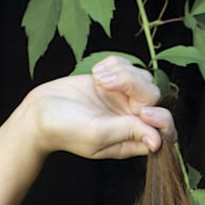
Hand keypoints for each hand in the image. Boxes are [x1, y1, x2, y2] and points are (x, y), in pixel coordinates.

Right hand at [23, 56, 175, 159]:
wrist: (39, 111)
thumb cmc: (65, 129)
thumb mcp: (97, 134)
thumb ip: (128, 132)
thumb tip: (158, 141)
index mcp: (132, 140)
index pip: (165, 132)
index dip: (161, 119)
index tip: (141, 112)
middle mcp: (132, 119)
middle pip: (154, 97)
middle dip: (134, 85)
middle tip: (106, 84)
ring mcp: (123, 99)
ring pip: (142, 77)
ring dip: (121, 71)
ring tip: (98, 79)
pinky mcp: (113, 81)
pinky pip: (126, 64)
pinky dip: (113, 64)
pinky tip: (96, 74)